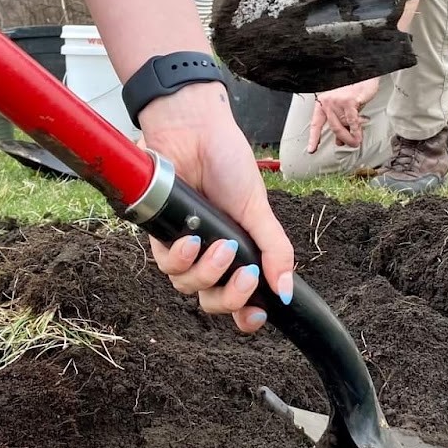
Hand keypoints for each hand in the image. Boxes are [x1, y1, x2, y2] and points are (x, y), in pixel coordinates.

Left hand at [141, 82, 294, 333]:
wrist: (194, 132)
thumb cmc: (228, 165)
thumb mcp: (259, 211)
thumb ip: (275, 251)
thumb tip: (287, 291)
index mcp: (240, 252)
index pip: (241, 299)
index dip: (246, 316)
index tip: (257, 316)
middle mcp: (211, 255)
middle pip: (213, 301)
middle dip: (230, 298)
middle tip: (246, 276)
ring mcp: (185, 247)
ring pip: (187, 287)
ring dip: (207, 272)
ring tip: (220, 245)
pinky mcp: (160, 235)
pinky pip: (165, 264)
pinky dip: (181, 257)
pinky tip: (192, 240)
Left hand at [307, 77, 380, 151]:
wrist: (364, 74)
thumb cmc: (355, 90)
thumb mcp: (344, 107)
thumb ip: (341, 122)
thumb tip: (340, 140)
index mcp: (323, 103)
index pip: (316, 124)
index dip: (314, 138)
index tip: (312, 149)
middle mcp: (327, 101)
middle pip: (332, 127)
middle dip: (342, 139)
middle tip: (350, 145)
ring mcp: (337, 101)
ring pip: (342, 126)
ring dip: (351, 137)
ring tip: (356, 142)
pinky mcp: (348, 101)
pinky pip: (352, 121)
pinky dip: (356, 131)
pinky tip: (358, 135)